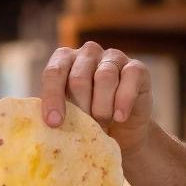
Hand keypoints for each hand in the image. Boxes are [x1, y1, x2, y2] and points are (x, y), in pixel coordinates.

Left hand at [40, 41, 152, 155]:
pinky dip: (123, 101)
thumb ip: (56, 111)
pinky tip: (120, 117)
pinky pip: (130, 78)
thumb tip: (48, 122)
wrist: (122, 131)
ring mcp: (113, 57)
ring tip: (102, 124)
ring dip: (102, 108)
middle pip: (79, 78)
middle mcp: (87, 53)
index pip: (53, 73)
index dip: (53, 98)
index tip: (54, 123)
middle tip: (86, 127)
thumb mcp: (68, 116)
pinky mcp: (136, 67)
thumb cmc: (88, 120)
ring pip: (104, 78)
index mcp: (63, 59)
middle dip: (81, 108)